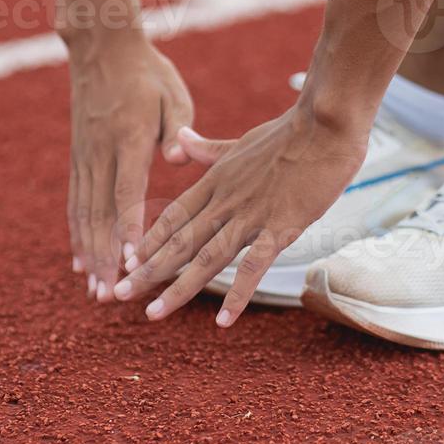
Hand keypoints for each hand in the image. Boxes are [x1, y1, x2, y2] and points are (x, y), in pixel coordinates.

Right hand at [66, 33, 193, 301]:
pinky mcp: (78, 159)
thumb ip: (177, 128)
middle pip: (100, 213)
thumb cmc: (147, 72)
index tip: (136, 260)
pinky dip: (77, 236)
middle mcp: (101, 152)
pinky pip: (76, 203)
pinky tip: (81, 263)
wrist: (101, 48)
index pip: (127, 190)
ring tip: (95, 291)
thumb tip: (178, 160)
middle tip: (111, 295)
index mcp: (130, 137)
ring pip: (84, 214)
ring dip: (90, 255)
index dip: (130, 228)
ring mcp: (85, 157)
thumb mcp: (172, 93)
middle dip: (106, 258)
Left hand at [113, 103, 367, 325]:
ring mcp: (252, 214)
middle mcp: (226, 200)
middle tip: (118, 294)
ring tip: (153, 313)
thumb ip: (207, 148)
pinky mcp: (282, 226)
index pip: (173, 215)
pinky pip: (255, 265)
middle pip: (180, 241)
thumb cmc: (289, 132)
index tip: (126, 261)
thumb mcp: (239, 141)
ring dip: (178, 287)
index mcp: (216, 180)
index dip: (149, 240)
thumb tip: (180, 136)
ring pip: (207, 257)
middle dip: (148, 270)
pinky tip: (223, 320)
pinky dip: (238, 293)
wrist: (324, 123)